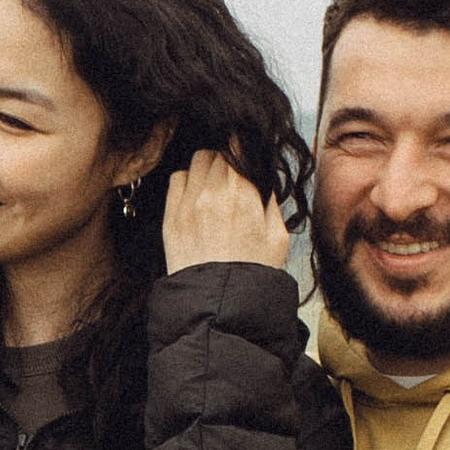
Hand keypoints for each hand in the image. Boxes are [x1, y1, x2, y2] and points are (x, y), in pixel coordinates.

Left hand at [161, 148, 291, 278]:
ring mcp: (188, 204)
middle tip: (235, 176)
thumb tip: (262, 177)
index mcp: (242, 196)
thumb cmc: (252, 273)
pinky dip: (188, 179)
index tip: (245, 149)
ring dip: (208, 166)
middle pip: (218, 152)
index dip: (243, 145)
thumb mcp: (278, 237)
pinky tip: (198, 195)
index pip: (238, 148)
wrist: (219, 303)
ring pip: (197, 160)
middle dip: (229, 159)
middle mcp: (212, 194)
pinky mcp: (171, 216)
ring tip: (216, 185)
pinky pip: (177, 178)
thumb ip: (270, 201)